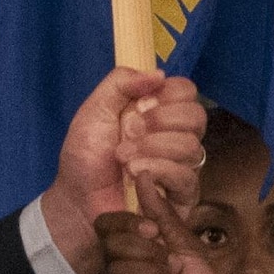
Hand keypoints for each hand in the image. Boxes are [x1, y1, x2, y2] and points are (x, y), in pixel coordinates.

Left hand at [40, 70, 206, 273]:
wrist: (77, 199)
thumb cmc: (86, 157)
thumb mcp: (95, 109)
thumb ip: (120, 82)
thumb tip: (159, 74)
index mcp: (159, 112)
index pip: (186, 91)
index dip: (167, 95)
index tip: (139, 107)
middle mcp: (176, 137)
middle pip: (196, 116)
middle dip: (160, 122)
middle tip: (129, 133)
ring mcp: (182, 166)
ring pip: (191, 146)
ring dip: (152, 149)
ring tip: (124, 159)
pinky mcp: (183, 196)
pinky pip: (186, 177)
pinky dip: (158, 171)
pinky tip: (136, 176)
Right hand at [97, 185, 248, 273]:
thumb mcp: (187, 245)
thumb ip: (163, 214)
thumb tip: (143, 176)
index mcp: (133, 249)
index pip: (108, 226)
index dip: (126, 222)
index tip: (153, 230)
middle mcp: (121, 270)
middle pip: (111, 245)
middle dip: (147, 251)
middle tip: (172, 264)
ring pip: (117, 271)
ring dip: (152, 273)